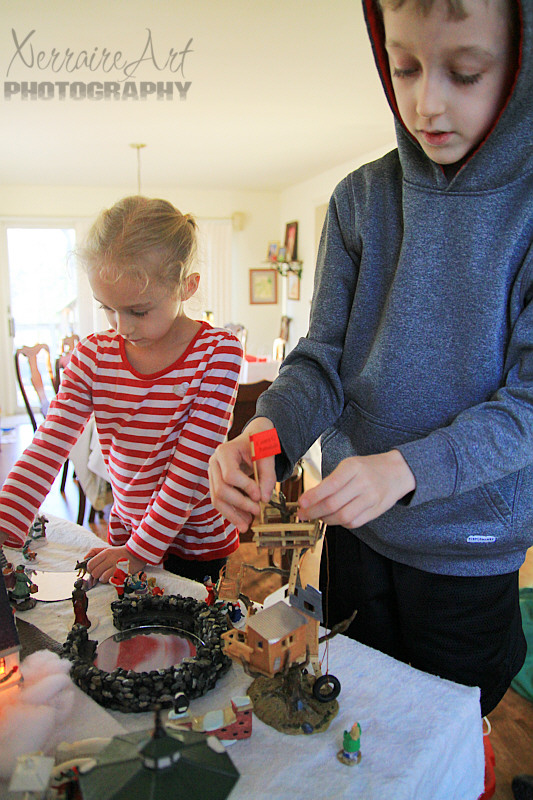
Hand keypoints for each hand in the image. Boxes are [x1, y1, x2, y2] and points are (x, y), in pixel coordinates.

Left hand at [84, 546, 145, 582]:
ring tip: (107, 575)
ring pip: (101, 578)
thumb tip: (84, 558)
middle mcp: (110, 559)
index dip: (90, 569)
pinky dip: (109, 580)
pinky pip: (110, 580)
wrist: (138, 554)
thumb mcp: (107, 548)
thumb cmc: (120, 552)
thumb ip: (95, 551)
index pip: (90, 564)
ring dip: (103, 579)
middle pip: (94, 572)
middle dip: (96, 575)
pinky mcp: (122, 573)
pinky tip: (113, 576)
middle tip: (101, 573)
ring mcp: (116, 566)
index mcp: (105, 553)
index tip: (94, 569)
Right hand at [209, 417, 277, 531]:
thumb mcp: (267, 455)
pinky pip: (220, 502)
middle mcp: (214, 463)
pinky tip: (243, 521)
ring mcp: (213, 475)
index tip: (259, 496)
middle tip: (257, 511)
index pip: (230, 475)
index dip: (245, 487)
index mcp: (224, 452)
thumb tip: (264, 499)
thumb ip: (267, 476)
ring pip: (217, 500)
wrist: (253, 438)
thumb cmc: (259, 444)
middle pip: (221, 490)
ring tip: (247, 525)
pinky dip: (231, 513)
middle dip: (239, 504)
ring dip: (233, 514)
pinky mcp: (216, 484)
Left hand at [298, 450, 414, 528]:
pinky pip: (354, 522)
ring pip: (343, 516)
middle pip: (333, 503)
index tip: (301, 502)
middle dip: (314, 511)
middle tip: (303, 514)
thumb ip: (332, 480)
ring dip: (326, 519)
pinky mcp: (376, 511)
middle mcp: (363, 483)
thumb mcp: (350, 465)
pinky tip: (335, 518)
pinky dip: (341, 523)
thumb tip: (310, 498)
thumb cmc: (369, 467)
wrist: (399, 471)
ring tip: (318, 516)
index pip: (330, 485)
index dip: (313, 496)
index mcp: (353, 467)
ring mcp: (371, 498)